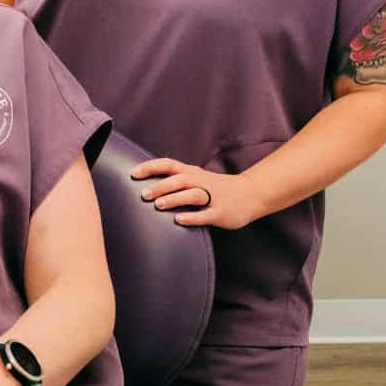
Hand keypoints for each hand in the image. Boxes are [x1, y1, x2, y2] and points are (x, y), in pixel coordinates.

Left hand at [131, 159, 259, 229]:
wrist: (251, 193)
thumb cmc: (217, 187)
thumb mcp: (198, 178)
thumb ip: (177, 180)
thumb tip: (147, 184)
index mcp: (193, 173)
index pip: (169, 165)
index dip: (151, 167)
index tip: (134, 174)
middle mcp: (201, 182)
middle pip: (180, 180)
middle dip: (161, 186)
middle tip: (143, 194)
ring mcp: (213, 198)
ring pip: (192, 195)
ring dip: (175, 199)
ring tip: (158, 205)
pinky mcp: (221, 213)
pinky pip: (205, 215)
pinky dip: (192, 217)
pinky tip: (179, 220)